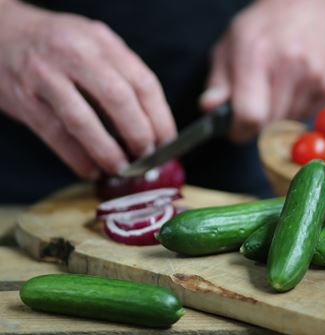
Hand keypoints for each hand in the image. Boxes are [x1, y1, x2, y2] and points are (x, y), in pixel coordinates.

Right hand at [0, 1, 175, 177]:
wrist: (2, 33)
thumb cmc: (59, 44)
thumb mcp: (96, 44)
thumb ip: (124, 74)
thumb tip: (153, 122)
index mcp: (102, 42)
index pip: (143, 82)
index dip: (160, 118)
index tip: (168, 142)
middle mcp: (76, 54)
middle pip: (119, 100)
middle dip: (139, 136)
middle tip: (147, 156)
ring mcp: (46, 77)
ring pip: (84, 122)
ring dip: (108, 152)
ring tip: (121, 168)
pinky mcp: (25, 100)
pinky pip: (56, 136)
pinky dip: (78, 159)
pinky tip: (91, 170)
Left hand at [200, 0, 324, 142]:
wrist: (310, 4)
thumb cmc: (263, 26)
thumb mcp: (230, 45)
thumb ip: (218, 81)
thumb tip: (209, 108)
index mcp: (257, 56)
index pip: (250, 116)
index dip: (238, 131)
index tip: (234, 130)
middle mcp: (289, 67)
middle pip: (268, 126)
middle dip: (255, 127)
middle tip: (252, 110)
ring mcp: (313, 77)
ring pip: (287, 124)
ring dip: (275, 118)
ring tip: (273, 92)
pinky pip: (305, 116)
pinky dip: (294, 110)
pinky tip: (291, 87)